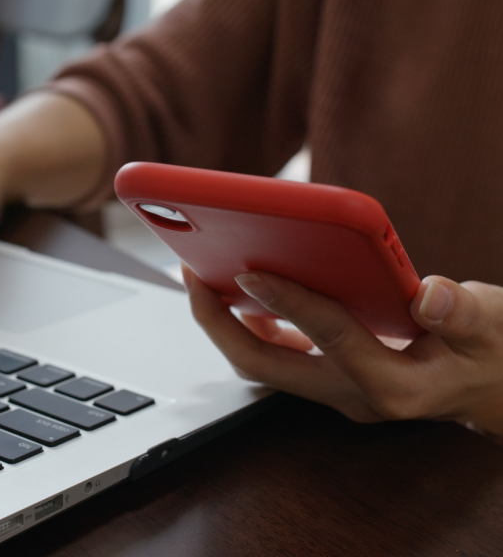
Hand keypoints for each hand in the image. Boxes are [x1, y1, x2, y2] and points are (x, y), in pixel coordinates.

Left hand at [182, 264, 502, 434]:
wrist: (492, 387)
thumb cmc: (492, 355)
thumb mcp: (493, 328)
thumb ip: (464, 314)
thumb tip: (431, 295)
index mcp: (394, 385)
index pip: (330, 338)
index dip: (289, 302)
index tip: (251, 270)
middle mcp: (353, 395)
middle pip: (267, 366)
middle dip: (220, 323)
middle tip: (193, 273)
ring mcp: (335, 389)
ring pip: (263, 363)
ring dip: (226, 323)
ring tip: (203, 275)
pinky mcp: (328, 376)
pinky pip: (275, 354)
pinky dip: (251, 323)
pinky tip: (242, 291)